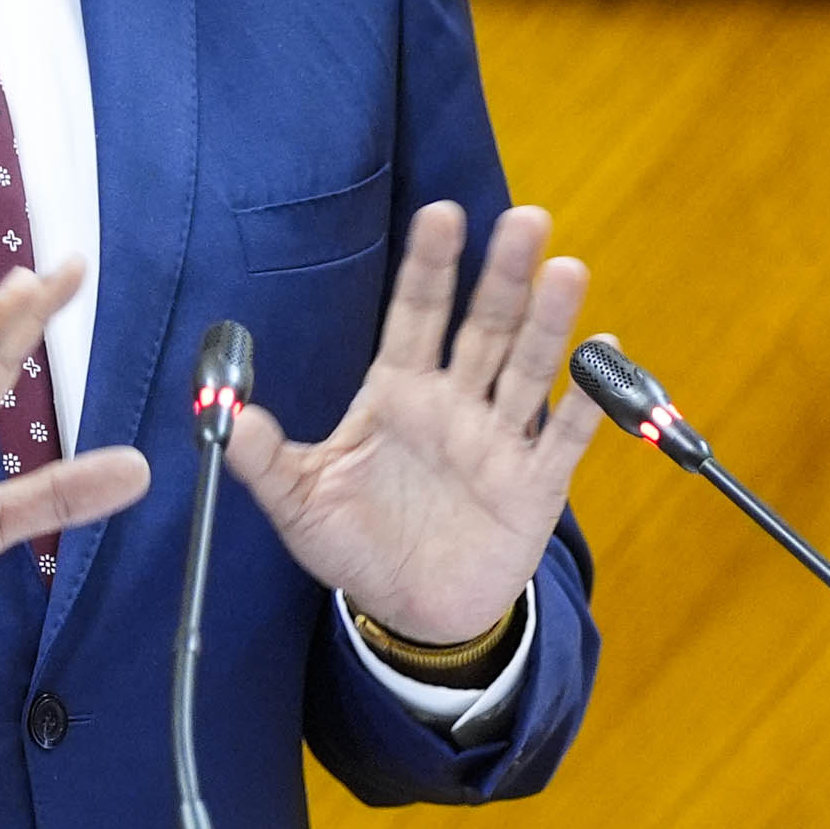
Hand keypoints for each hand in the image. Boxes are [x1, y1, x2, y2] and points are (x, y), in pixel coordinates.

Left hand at [222, 202, 601, 658]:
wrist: (412, 613)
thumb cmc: (356, 545)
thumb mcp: (300, 503)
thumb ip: (266, 459)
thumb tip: (227, 415)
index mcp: (397, 393)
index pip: (416, 315)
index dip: (430, 267)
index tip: (442, 215)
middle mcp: (454, 403)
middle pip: (483, 326)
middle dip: (503, 274)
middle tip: (524, 219)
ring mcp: (498, 439)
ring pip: (526, 367)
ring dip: (548, 320)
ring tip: (565, 270)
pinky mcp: (534, 484)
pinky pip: (564, 435)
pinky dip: (586, 399)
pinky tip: (602, 353)